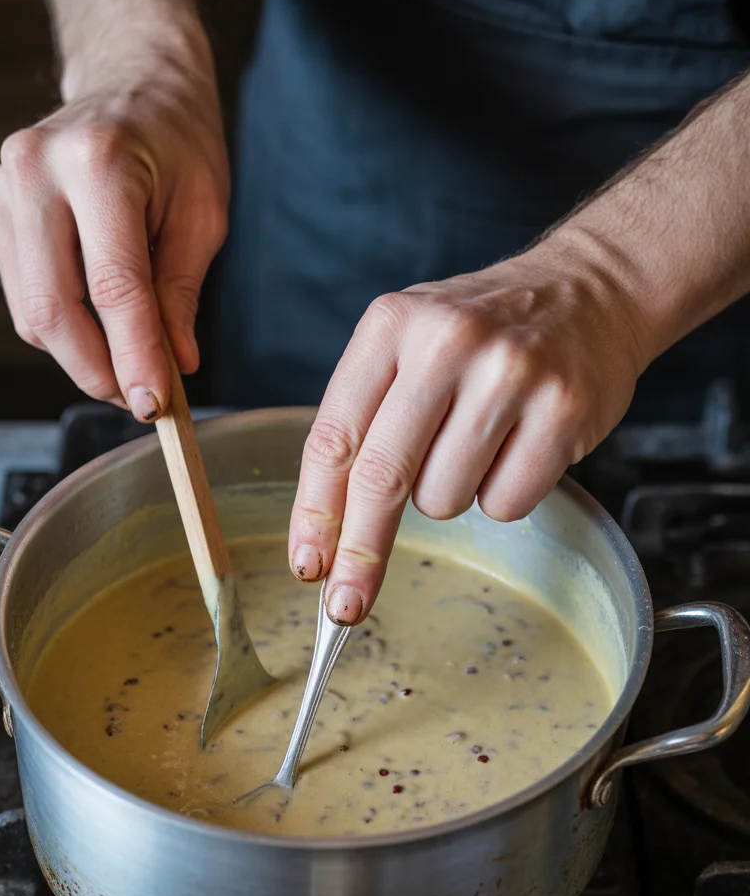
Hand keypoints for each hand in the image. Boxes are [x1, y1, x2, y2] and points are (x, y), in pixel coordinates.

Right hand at [0, 55, 227, 420]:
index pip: (114, 287)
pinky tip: (99, 320)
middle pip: (53, 308)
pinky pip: (24, 296)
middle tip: (139, 399)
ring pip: (31, 312)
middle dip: (98, 370)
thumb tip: (174, 367)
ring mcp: (5, 188)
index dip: (134, 357)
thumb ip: (181, 294)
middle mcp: (36, 171)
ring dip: (81, 354)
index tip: (154, 406)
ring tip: (129, 360)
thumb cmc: (177, 144)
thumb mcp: (203, 214)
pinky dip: (63, 326)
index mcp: (99, 164)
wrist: (132, 84)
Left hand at [288, 238, 651, 624]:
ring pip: (444, 498)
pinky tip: (516, 448)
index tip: (307, 565)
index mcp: (391, 325)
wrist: (589, 289)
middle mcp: (446, 342)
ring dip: (449, 495)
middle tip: (345, 606)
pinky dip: (502, 495)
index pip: (334, 437)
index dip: (315, 513)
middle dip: (360, 553)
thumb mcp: (407, 343)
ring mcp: (510, 374)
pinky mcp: (563, 409)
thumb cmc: (482, 332)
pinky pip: (505, 503)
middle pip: (382, 477)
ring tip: (475, 443)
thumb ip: (363, 418)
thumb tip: (325, 531)